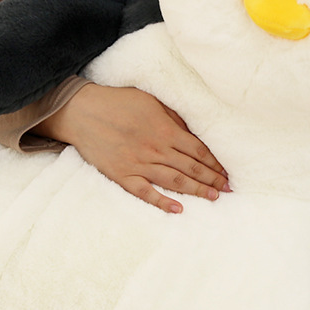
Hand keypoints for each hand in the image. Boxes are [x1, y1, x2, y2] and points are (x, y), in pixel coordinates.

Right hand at [35, 83, 229, 213]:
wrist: (81, 111)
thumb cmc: (117, 101)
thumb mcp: (150, 100)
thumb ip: (172, 117)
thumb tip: (192, 132)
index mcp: (165, 129)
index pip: (198, 150)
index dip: (214, 163)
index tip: (226, 172)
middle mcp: (155, 148)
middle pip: (191, 167)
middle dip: (212, 179)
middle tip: (228, 189)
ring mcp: (139, 163)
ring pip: (174, 181)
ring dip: (197, 190)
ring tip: (213, 197)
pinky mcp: (122, 175)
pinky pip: (145, 192)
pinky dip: (162, 202)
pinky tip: (178, 209)